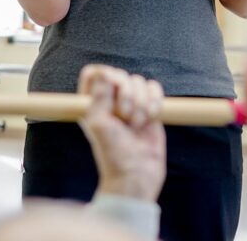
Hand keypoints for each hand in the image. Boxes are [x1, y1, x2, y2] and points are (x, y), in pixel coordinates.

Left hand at [78, 65, 165, 201]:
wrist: (136, 173)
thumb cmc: (113, 152)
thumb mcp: (99, 124)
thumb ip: (99, 96)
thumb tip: (105, 72)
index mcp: (91, 103)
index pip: (94, 73)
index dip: (104, 75)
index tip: (110, 87)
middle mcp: (110, 100)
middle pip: (120, 75)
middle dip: (126, 93)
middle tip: (124, 116)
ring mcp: (131, 103)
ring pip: (139, 81)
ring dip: (141, 102)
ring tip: (137, 124)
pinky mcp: (149, 108)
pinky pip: (154, 88)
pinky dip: (155, 100)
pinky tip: (151, 117)